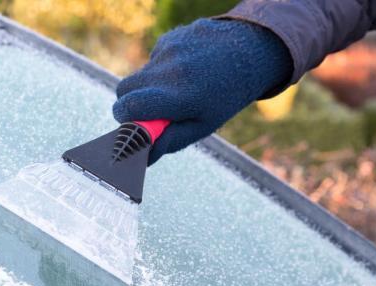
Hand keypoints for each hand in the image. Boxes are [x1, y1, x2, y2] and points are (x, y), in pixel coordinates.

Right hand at [113, 19, 292, 164]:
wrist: (250, 51)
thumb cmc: (226, 96)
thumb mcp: (203, 125)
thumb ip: (170, 140)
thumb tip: (142, 157)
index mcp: (179, 96)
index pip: (130, 106)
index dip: (124, 118)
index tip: (130, 124)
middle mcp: (170, 70)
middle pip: (124, 89)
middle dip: (130, 102)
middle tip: (150, 111)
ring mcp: (168, 50)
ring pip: (138, 75)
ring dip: (148, 86)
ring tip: (176, 89)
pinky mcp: (169, 38)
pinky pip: (152, 60)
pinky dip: (161, 69)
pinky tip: (184, 70)